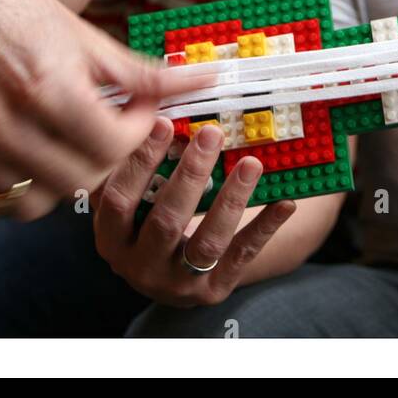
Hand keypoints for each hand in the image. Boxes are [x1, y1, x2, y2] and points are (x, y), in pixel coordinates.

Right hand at [0, 0, 194, 220]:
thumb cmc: (31, 16)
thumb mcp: (92, 42)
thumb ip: (148, 75)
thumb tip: (207, 81)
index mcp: (44, 88)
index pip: (111, 147)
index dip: (136, 133)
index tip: (138, 114)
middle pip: (79, 181)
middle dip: (105, 160)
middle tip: (107, 130)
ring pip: (36, 200)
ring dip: (60, 179)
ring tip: (66, 144)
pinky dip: (17, 183)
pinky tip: (28, 150)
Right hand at [94, 120, 296, 305]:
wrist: (174, 276)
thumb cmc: (152, 219)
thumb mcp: (136, 199)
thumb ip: (140, 163)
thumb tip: (155, 105)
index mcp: (112, 239)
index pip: (121, 199)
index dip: (141, 160)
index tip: (164, 122)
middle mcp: (139, 268)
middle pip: (166, 220)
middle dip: (191, 174)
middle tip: (212, 133)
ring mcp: (177, 285)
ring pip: (207, 241)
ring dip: (232, 199)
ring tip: (252, 163)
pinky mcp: (213, 292)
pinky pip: (242, 256)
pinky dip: (265, 227)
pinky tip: (285, 202)